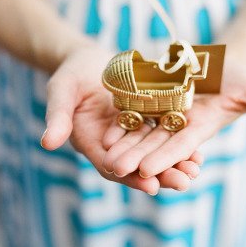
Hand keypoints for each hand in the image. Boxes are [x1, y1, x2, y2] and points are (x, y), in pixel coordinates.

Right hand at [40, 45, 202, 194]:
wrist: (89, 59)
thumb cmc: (70, 75)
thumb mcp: (62, 91)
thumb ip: (57, 116)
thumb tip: (47, 143)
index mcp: (92, 142)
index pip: (111, 165)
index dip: (130, 176)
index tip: (150, 186)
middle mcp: (114, 143)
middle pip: (138, 163)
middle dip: (161, 174)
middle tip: (184, 183)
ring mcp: (132, 132)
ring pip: (154, 151)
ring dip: (175, 161)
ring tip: (195, 170)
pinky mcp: (146, 117)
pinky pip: (164, 132)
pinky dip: (179, 141)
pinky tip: (198, 149)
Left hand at [101, 56, 245, 179]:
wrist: (218, 63)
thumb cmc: (239, 78)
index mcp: (200, 128)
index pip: (181, 146)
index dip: (164, 157)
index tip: (146, 169)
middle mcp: (178, 125)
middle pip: (154, 143)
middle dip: (135, 157)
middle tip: (114, 169)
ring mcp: (163, 113)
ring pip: (140, 131)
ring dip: (123, 143)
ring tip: (103, 154)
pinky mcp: (151, 99)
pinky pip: (132, 110)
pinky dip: (120, 121)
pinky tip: (104, 130)